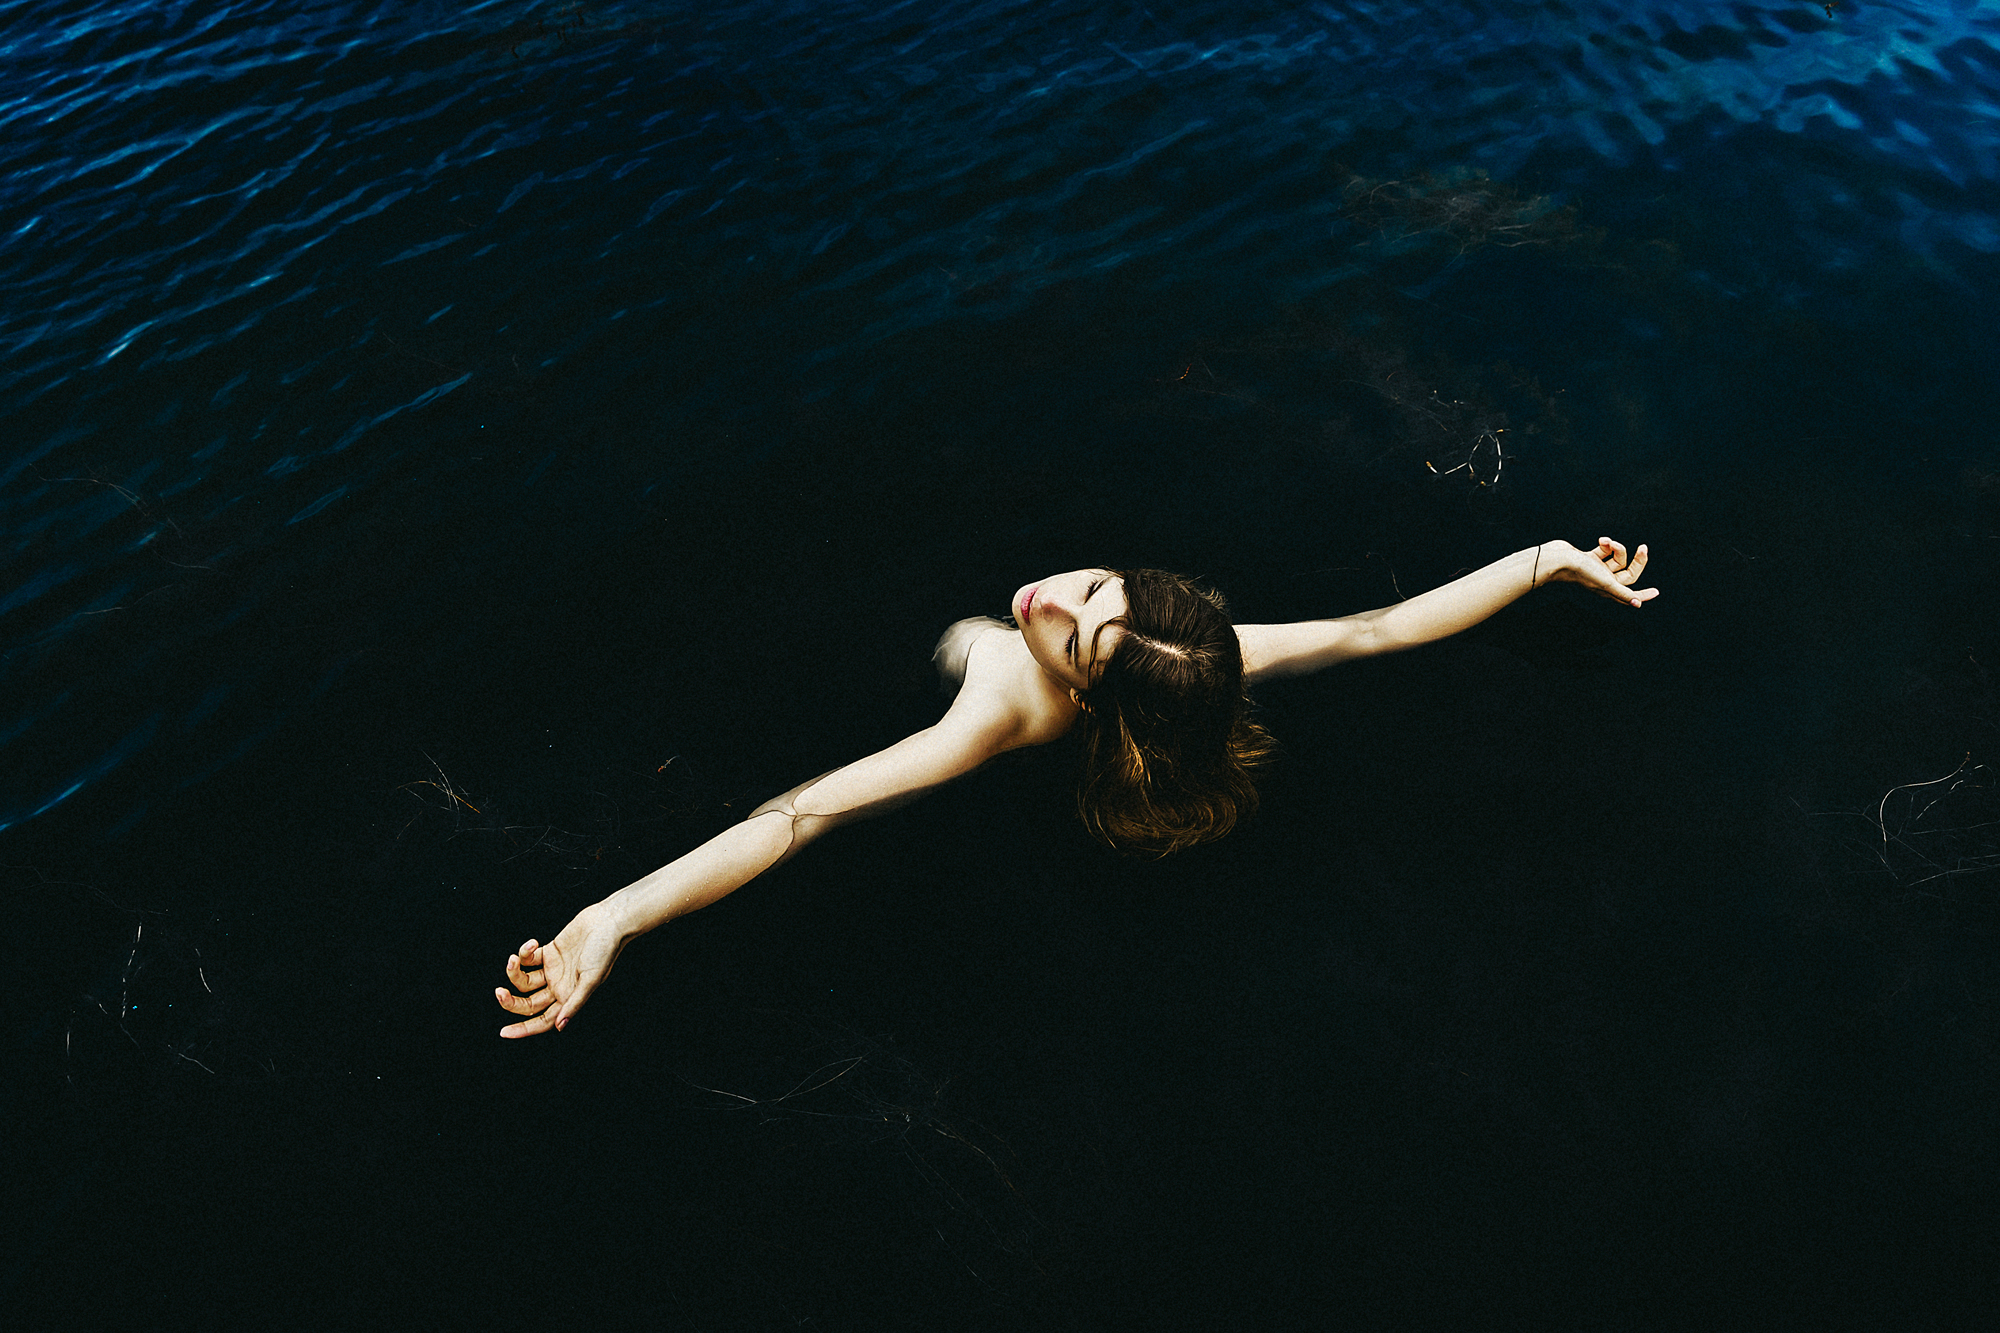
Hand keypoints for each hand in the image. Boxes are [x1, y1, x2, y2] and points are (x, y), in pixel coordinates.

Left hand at [494, 898, 628, 1037]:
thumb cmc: (605, 951)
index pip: (543, 1020)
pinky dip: (524, 952)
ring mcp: (552, 970)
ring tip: (514, 959)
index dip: (524, 1029)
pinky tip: (532, 943)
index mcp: (568, 997)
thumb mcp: (591, 980)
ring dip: (514, 971)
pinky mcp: (549, 952)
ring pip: (524, 981)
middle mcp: (558, 986)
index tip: (504, 1032)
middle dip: (511, 1001)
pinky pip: (528, 958)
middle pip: (528, 1003)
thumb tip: (560, 1026)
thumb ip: (574, 1002)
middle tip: (499, 993)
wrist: (608, 921)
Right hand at [1554, 537, 1656, 607]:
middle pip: (1628, 571)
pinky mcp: (1590, 558)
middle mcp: (1604, 580)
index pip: (1630, 594)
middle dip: (1637, 559)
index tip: (1656, 592)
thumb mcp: (1606, 583)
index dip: (1643, 594)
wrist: (1557, 559)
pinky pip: (1606, 550)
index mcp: (1608, 589)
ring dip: (1616, 547)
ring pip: (1617, 557)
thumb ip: (1623, 593)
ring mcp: (1597, 569)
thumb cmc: (1579, 572)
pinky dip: (1606, 544)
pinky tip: (1602, 541)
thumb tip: (1638, 604)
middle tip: (1643, 548)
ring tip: (1607, 543)